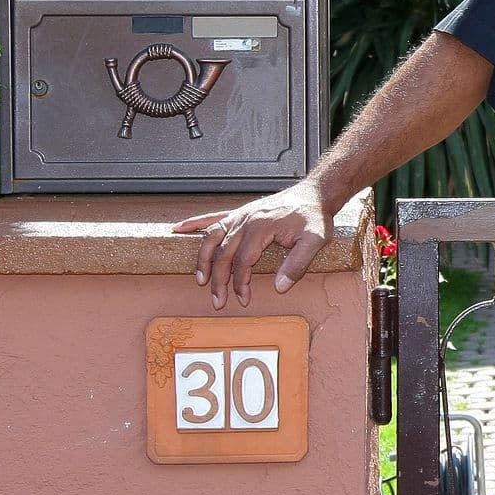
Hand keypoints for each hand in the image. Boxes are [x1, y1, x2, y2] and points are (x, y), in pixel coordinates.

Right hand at [176, 179, 332, 309]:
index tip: (243, 299)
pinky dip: (194, 224)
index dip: (240, 283)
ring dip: (202, 259)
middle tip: (218, 301)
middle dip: (218, 280)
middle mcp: (246, 220)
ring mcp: (241, 215)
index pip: (242, 261)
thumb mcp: (316, 240)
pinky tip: (178, 229)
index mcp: (261, 227)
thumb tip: (279, 287)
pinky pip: (213, 218)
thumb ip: (298, 264)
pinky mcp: (241, 213)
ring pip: (212, 237)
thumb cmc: (314, 216)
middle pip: (222, 253)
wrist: (315, 193)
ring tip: (199, 279)